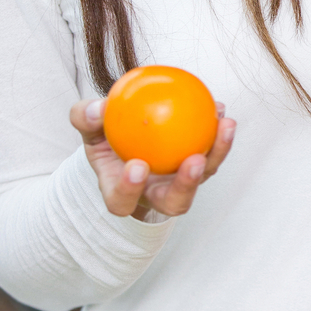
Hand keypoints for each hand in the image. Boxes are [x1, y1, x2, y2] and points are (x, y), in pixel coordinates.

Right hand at [70, 97, 235, 219]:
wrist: (127, 138)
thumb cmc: (105, 136)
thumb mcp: (89, 128)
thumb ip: (86, 118)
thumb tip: (98, 108)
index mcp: (122, 193)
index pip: (122, 201)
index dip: (130, 190)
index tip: (136, 166)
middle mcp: (155, 195)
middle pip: (175, 202)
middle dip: (187, 186)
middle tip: (194, 160)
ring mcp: (181, 183)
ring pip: (204, 177)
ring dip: (217, 153)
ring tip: (224, 125)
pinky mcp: (201, 167)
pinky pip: (213, 151)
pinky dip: (218, 132)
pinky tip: (221, 108)